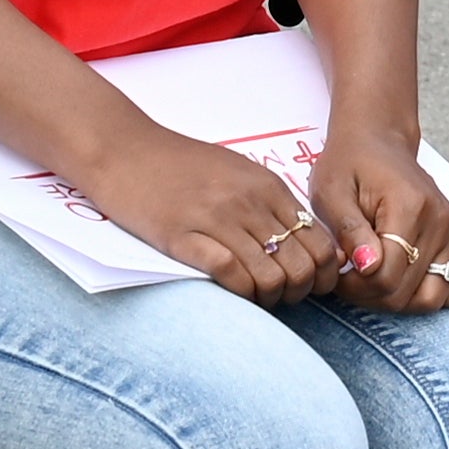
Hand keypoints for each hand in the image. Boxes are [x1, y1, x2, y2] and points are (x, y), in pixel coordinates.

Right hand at [77, 126, 338, 304]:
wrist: (125, 149)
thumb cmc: (182, 164)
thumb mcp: (239, 173)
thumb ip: (270, 203)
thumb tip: (302, 243)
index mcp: (269, 187)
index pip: (321, 244)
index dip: (322, 275)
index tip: (309, 286)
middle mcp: (250, 203)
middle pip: (302, 266)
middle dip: (297, 293)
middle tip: (281, 297)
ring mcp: (216, 219)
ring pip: (270, 277)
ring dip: (268, 299)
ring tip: (256, 298)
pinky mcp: (182, 236)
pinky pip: (229, 274)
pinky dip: (239, 292)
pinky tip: (232, 291)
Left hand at [310, 123, 448, 311]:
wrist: (378, 142)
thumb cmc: (350, 164)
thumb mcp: (332, 191)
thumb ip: (349, 230)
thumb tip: (369, 266)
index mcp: (409, 207)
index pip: (385, 276)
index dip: (353, 286)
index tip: (337, 270)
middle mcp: (441, 222)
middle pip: (406, 293)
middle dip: (369, 295)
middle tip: (349, 276)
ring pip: (432, 298)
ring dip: (399, 300)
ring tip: (375, 279)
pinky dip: (444, 294)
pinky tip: (414, 283)